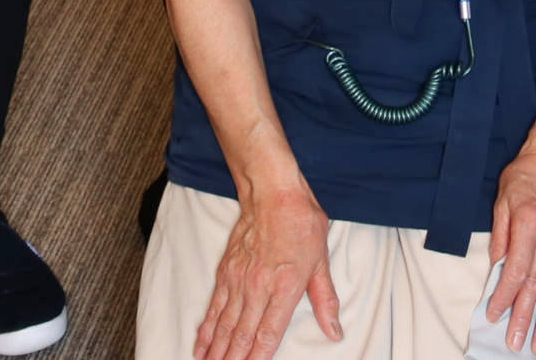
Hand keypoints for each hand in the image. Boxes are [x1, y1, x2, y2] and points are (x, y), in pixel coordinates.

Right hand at [197, 182, 341, 359]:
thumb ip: (325, 300)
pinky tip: (201, 346)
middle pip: (242, 335)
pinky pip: (214, 308)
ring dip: (216, 351)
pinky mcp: (226, 273)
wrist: (273, 192)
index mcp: (285, 288)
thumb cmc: (301, 224)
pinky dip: (207, 330)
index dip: (258, 359)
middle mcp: (258, 288)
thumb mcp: (321, 262)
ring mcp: (239, 281)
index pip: (269, 334)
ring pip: (224, 325)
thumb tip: (334, 330)